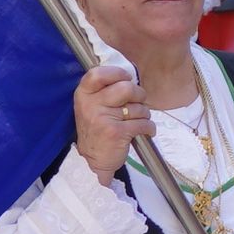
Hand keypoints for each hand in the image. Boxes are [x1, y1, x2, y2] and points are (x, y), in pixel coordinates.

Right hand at [72, 62, 149, 176]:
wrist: (95, 159)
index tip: (126, 79)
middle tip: (138, 103)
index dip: (117, 73)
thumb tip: (131, 76)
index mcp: (83, 95)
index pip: (98, 74)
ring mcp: (103, 118)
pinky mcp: (116, 133)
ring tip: (136, 121)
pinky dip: (149, 127)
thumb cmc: (98, 128)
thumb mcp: (92, 106)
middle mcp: (91, 105)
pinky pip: (144, 123)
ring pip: (138, 107)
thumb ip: (106, 90)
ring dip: (144, 114)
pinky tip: (145, 131)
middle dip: (139, 95)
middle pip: (126, 88)